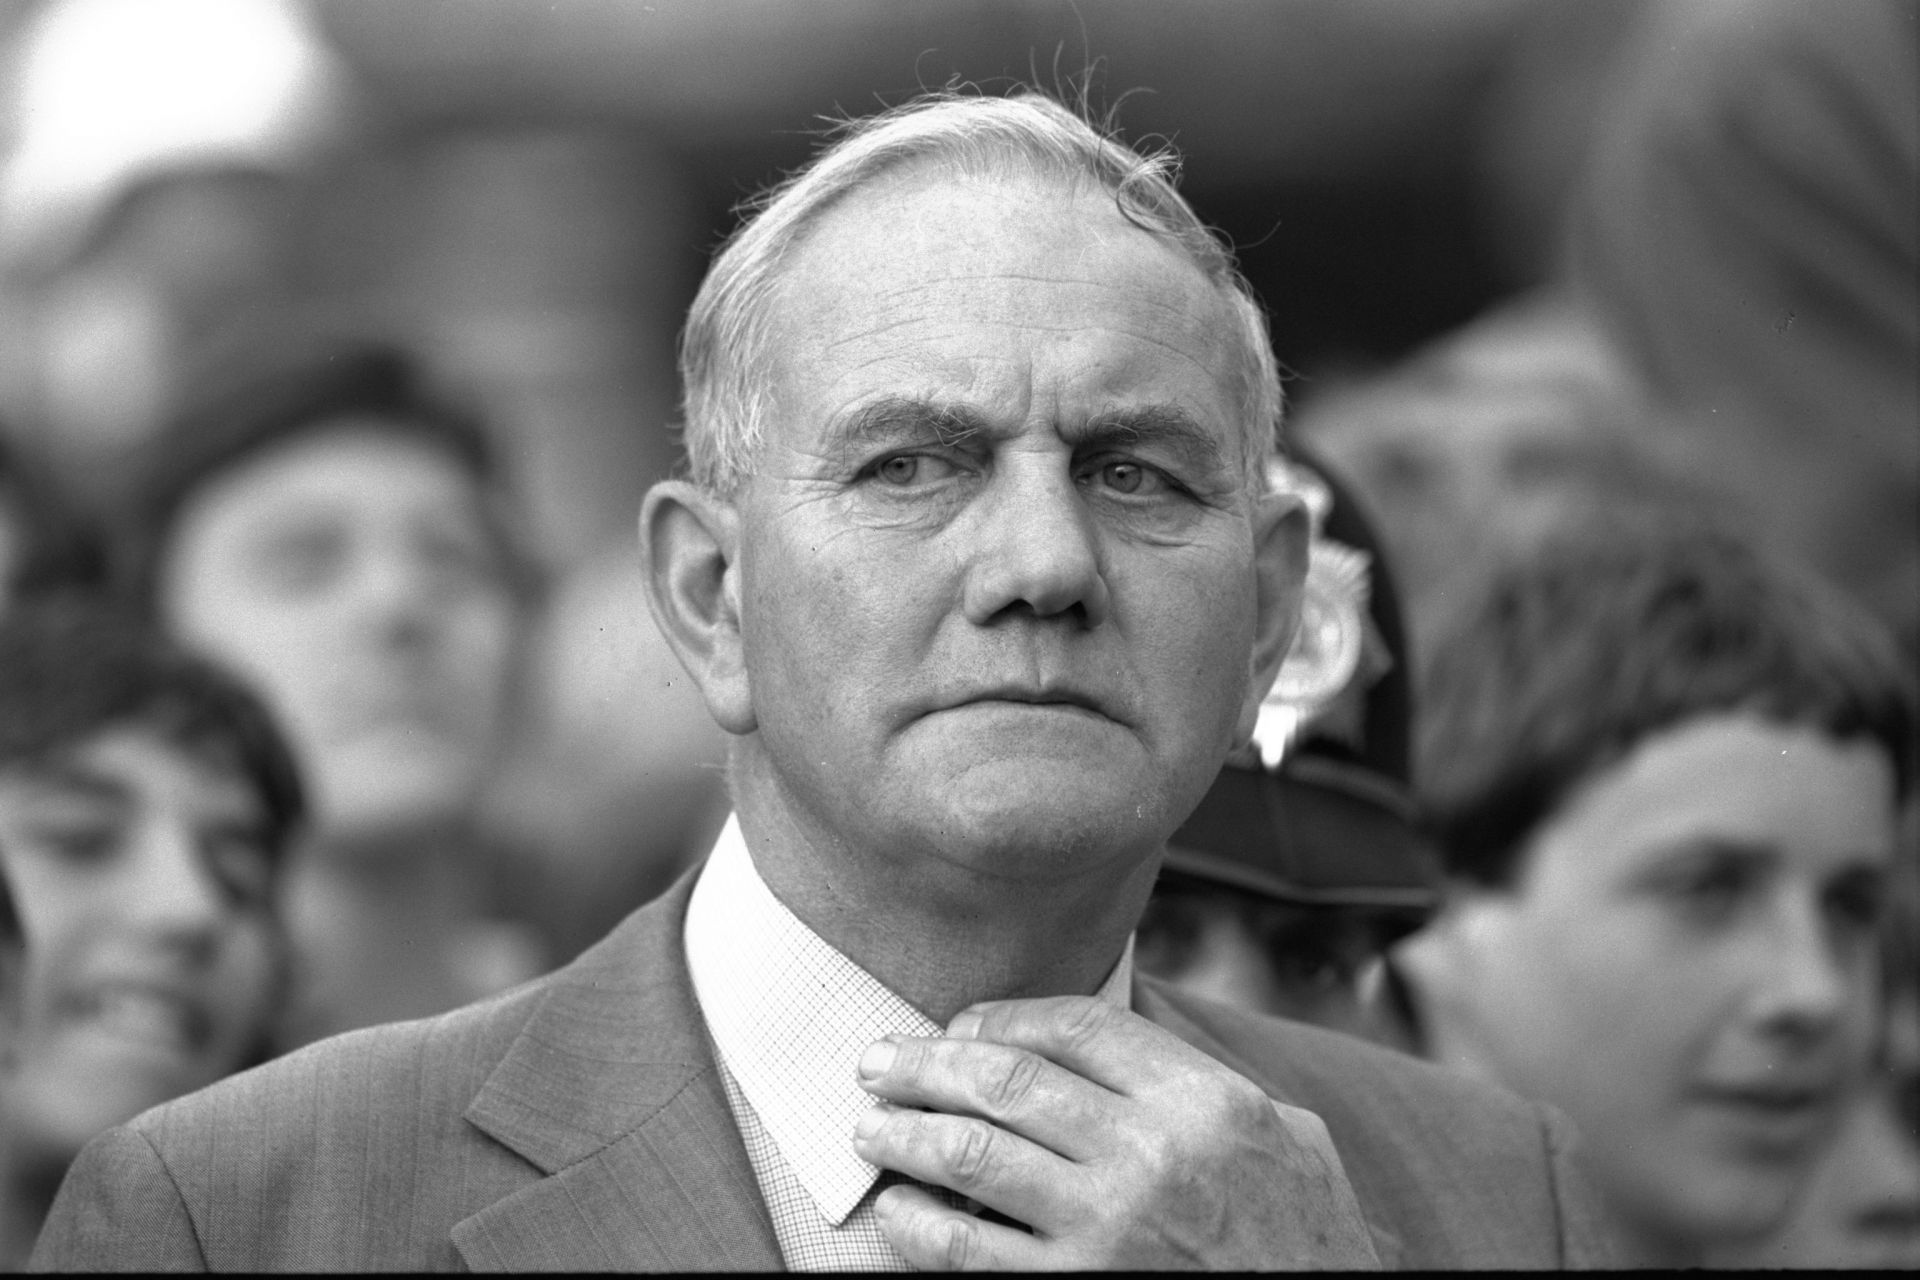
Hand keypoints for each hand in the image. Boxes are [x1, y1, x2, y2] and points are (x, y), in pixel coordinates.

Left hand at [853, 996, 1380, 1269]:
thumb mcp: (1290, 1139)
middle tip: (879, 1062)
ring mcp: (1110, 1228)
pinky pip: (967, 1250)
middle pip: (1007, 1077)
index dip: (1004, 1015)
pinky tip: (896, 1211)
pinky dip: (916, 1225)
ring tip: (870, 1127)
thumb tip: (1112, 1049)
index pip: (1076, 1025)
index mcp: (1205, 1100)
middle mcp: (1153, 1152)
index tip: (964, 1024)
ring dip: (904, 1132)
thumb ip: (1206, 1085)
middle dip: (926, 1063)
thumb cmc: (1308, 1243)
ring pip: (972, 1153)